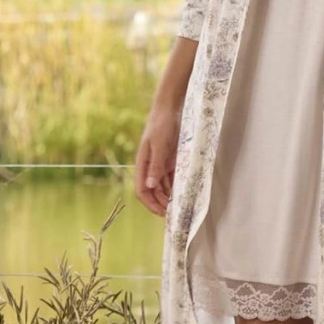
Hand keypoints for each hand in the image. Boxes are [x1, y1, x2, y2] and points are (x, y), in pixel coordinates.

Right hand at [134, 100, 182, 216]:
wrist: (170, 108)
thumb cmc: (161, 124)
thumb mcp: (159, 145)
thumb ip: (155, 166)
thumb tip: (150, 185)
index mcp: (142, 164)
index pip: (141, 190)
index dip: (150, 204)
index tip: (162, 213)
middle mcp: (150, 167)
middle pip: (152, 192)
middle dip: (160, 204)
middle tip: (174, 215)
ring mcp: (160, 164)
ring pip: (162, 187)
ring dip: (168, 198)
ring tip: (179, 208)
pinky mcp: (170, 161)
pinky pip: (172, 179)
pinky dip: (175, 188)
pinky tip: (182, 195)